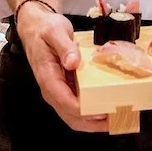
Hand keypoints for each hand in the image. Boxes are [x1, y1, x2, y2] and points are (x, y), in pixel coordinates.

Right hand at [15, 3, 107, 132]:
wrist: (36, 27)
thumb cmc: (45, 29)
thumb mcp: (55, 31)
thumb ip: (64, 46)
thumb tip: (72, 62)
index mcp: (47, 77)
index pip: (63, 101)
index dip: (82, 110)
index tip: (101, 112)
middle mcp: (51, 89)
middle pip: (70, 116)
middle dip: (91, 123)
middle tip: (115, 121)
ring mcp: (58, 91)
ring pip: (74, 116)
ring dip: (93, 122)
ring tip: (115, 120)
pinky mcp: (65, 88)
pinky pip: (77, 107)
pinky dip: (91, 113)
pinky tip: (107, 110)